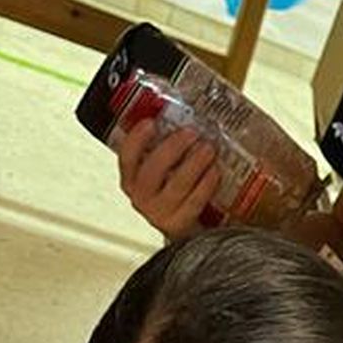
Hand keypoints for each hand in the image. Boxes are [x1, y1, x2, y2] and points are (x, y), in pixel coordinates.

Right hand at [117, 119, 220, 238]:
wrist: (185, 228)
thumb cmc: (173, 190)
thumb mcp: (164, 168)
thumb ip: (165, 146)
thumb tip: (185, 114)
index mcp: (131, 179)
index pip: (127, 158)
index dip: (136, 140)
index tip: (150, 123)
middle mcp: (141, 198)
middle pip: (152, 172)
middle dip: (172, 149)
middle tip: (191, 133)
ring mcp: (160, 214)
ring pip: (175, 187)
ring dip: (194, 164)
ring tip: (208, 149)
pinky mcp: (180, 225)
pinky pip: (194, 203)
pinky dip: (206, 185)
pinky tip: (215, 172)